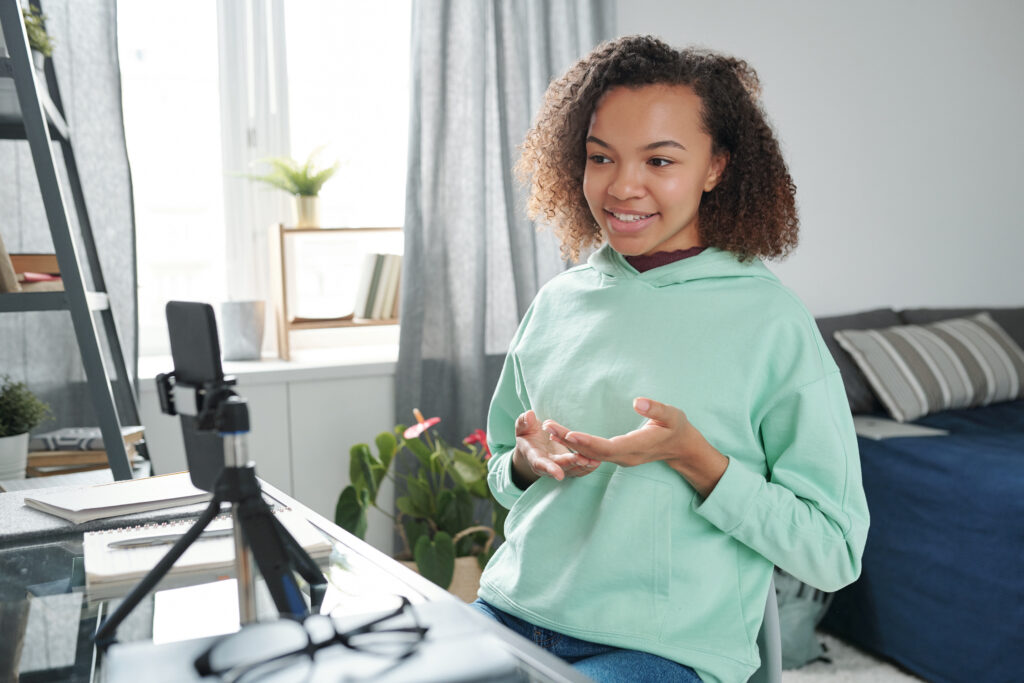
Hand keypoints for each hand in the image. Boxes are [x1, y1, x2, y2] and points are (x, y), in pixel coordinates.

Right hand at [512, 410, 600, 485]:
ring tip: (595, 461)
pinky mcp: (568, 467)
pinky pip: (578, 470)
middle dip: (572, 464)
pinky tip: (597, 462)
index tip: (559, 475)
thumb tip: (529, 415)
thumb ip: (524, 422)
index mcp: (534, 457)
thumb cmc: (527, 435)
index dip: (549, 469)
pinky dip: (587, 467)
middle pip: (560, 467)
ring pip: (571, 471)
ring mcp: (558, 468)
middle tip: (583, 460)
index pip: (540, 464)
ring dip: (583, 467)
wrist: (532, 447)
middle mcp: (547, 466)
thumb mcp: (522, 427)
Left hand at [543, 398, 727, 496]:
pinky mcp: (616, 456)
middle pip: (592, 452)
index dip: (588, 442)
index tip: (570, 434)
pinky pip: (593, 453)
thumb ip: (656, 409)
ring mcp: (620, 458)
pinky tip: (562, 435)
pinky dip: (577, 445)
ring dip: (568, 443)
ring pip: (590, 454)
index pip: (608, 447)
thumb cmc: (677, 428)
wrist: (682, 447)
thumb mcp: (673, 416)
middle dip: (569, 441)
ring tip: (549, 428)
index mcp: (637, 447)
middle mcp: (624, 457)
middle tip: (548, 426)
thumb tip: (638, 402)